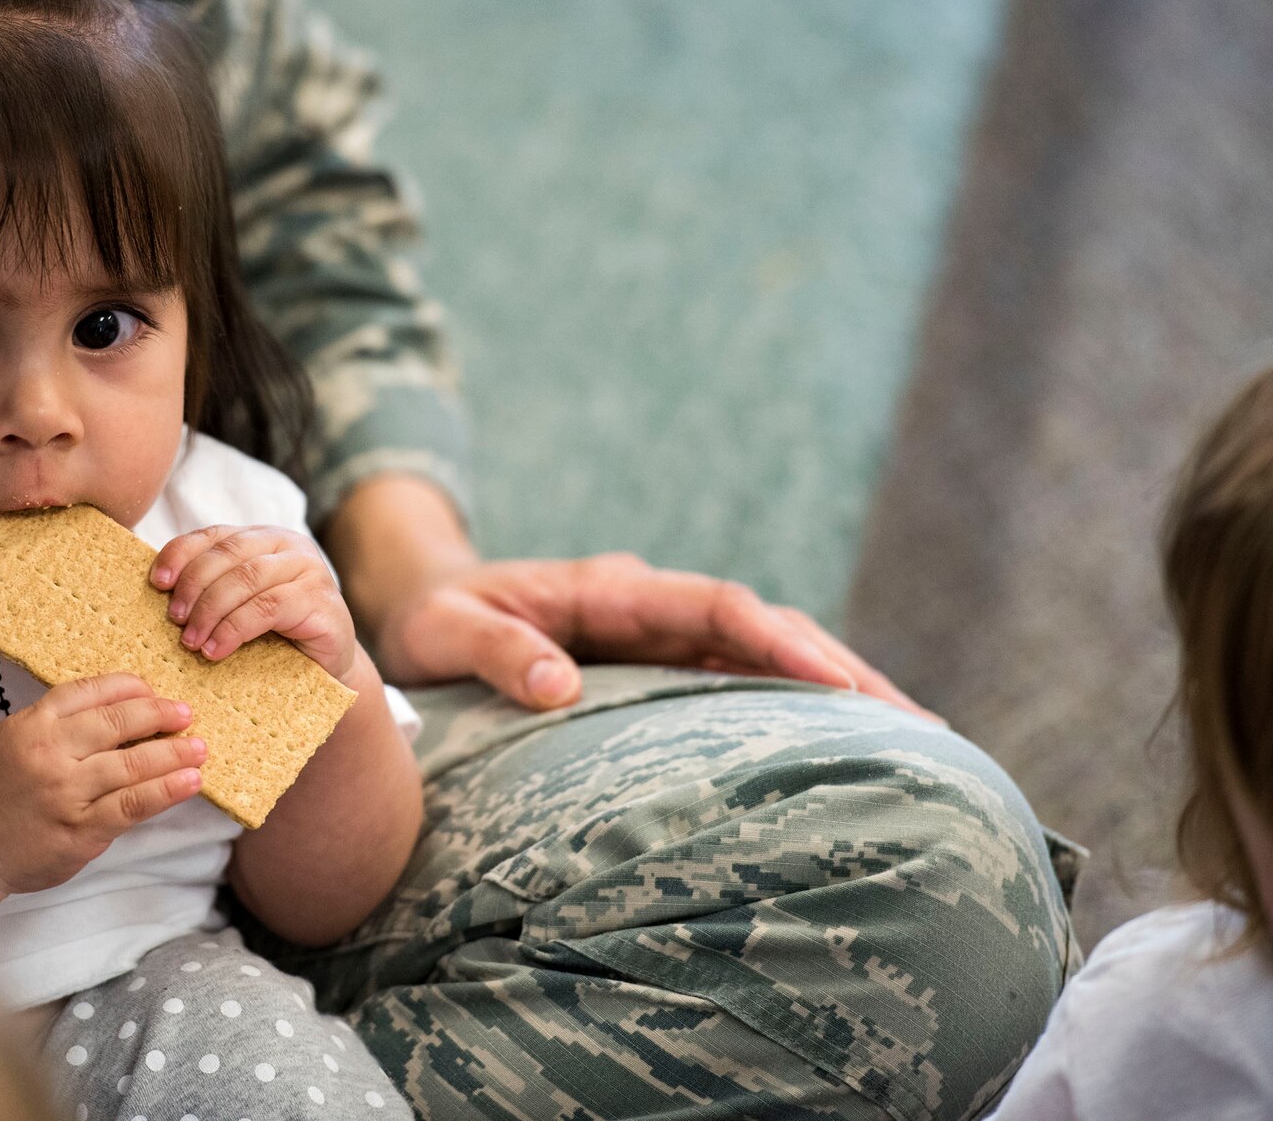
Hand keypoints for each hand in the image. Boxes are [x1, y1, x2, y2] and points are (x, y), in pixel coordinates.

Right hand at [0, 674, 207, 895]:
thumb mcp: (16, 734)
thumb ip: (61, 720)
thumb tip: (125, 705)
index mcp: (34, 723)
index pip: (91, 692)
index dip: (130, 688)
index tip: (154, 690)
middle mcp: (51, 754)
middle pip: (117, 724)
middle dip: (159, 715)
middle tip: (185, 714)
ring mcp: (67, 794)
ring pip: (132, 766)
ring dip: (173, 753)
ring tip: (199, 748)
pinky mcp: (80, 831)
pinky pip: (132, 806)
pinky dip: (165, 791)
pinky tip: (189, 782)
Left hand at [150, 524, 356, 678]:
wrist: (327, 670)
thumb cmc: (276, 637)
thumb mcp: (239, 605)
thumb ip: (212, 589)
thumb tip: (159, 588)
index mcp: (262, 538)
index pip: (214, 535)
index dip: (180, 554)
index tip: (157, 583)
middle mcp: (287, 544)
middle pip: (228, 553)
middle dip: (194, 585)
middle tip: (174, 619)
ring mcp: (308, 569)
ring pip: (247, 578)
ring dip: (211, 610)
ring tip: (191, 641)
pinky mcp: (320, 600)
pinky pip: (268, 608)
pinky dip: (235, 629)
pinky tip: (216, 649)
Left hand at [378, 553, 931, 718]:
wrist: (418, 604)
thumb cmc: (430, 619)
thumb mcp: (443, 630)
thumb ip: (495, 649)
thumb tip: (561, 686)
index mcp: (611, 590)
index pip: (715, 607)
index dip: (780, 642)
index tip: (840, 682)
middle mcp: (650, 607)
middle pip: (766, 629)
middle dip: (845, 671)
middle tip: (925, 727)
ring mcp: (659, 637)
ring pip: (765, 657)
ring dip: (837, 692)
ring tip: (917, 746)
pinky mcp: (658, 669)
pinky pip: (738, 685)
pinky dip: (793, 711)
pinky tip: (842, 755)